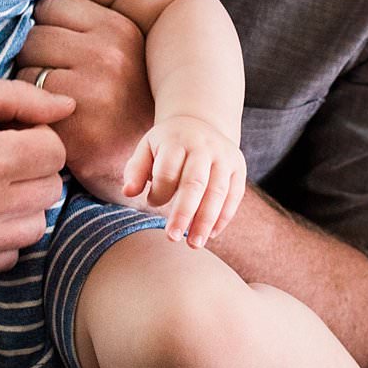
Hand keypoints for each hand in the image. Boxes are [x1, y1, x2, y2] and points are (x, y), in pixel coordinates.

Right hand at [0, 75, 75, 279]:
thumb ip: (20, 99)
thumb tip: (70, 106)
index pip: (56, 152)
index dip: (38, 136)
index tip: (12, 132)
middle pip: (51, 190)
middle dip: (33, 168)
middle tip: (0, 156)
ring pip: (36, 226)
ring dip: (22, 205)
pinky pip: (8, 256)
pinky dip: (1, 236)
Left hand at [17, 0, 155, 206]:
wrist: (153, 170)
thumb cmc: (128, 109)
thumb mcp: (123, 55)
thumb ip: (86, 31)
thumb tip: (28, 6)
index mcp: (120, 29)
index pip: (51, 5)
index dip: (45, 28)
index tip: (53, 52)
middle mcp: (107, 54)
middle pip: (33, 35)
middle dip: (32, 57)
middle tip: (49, 82)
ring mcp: (90, 88)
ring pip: (23, 68)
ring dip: (25, 86)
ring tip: (48, 103)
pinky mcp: (72, 123)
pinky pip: (24, 102)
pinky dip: (27, 112)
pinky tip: (46, 122)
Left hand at [121, 114, 246, 249]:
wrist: (201, 122)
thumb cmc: (168, 143)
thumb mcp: (147, 147)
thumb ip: (136, 169)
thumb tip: (128, 192)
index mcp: (177, 140)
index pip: (167, 171)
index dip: (159, 192)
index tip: (152, 204)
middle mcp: (204, 147)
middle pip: (195, 183)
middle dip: (183, 213)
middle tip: (172, 238)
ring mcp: (225, 157)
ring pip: (218, 192)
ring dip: (206, 220)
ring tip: (194, 244)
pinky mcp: (239, 167)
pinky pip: (234, 195)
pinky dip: (223, 217)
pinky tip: (211, 234)